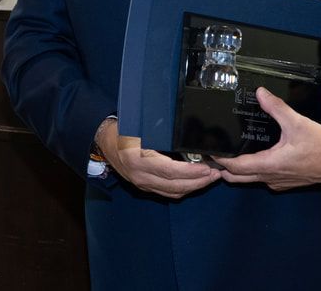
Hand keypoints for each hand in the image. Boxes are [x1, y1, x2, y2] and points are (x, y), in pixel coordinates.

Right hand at [96, 118, 219, 198]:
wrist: (104, 142)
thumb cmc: (123, 131)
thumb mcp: (140, 128)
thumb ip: (160, 132)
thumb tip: (186, 132)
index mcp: (139, 160)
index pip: (171, 171)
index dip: (192, 172)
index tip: (208, 167)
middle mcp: (141, 176)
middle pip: (175, 186)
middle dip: (199, 182)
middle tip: (216, 174)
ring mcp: (142, 184)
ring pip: (173, 192)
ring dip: (194, 187)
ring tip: (210, 178)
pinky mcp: (145, 187)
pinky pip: (168, 193)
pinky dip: (183, 189)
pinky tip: (195, 182)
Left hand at [219, 88, 320, 190]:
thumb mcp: (297, 123)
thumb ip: (277, 107)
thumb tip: (260, 93)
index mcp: (269, 164)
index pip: (235, 167)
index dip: (220, 160)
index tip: (208, 151)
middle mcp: (270, 178)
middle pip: (237, 178)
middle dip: (222, 168)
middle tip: (212, 155)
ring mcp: (278, 182)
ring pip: (250, 179)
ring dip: (237, 171)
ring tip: (227, 155)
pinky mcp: (285, 182)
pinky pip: (263, 179)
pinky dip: (252, 172)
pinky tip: (252, 158)